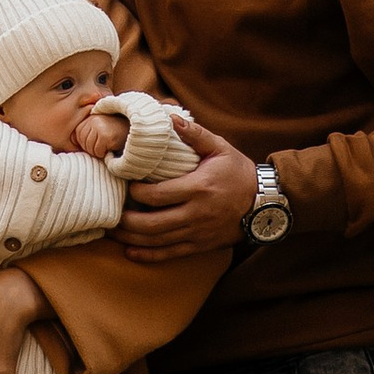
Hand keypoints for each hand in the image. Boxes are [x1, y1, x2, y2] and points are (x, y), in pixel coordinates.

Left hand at [71, 100, 130, 157]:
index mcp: (90, 117)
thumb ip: (87, 132)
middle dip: (92, 148)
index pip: (77, 136)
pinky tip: (112, 147)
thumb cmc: (117, 133)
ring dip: (99, 151)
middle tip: (105, 143)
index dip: (87, 143)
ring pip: (89, 148)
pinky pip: (98, 151)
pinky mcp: (106, 135)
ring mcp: (99, 126)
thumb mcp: (101, 129)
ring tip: (109, 144)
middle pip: (82, 143)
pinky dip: (104, 154)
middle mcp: (93, 119)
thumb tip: (71, 140)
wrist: (137, 131)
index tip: (99, 140)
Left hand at [118, 122, 256, 262]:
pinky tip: (130, 252)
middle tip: (109, 213)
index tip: (126, 185)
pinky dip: (148, 256)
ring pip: (157, 241)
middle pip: (151, 223)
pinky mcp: (200, 246)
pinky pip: (170, 254)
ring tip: (111, 232)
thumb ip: (194, 133)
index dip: (135, 193)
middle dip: (125, 221)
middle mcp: (196, 214)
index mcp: (198, 188)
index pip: (157, 195)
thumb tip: (170, 117)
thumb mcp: (220, 148)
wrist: (264, 204)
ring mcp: (197, 233)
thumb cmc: (239, 172)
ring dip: (130, 239)